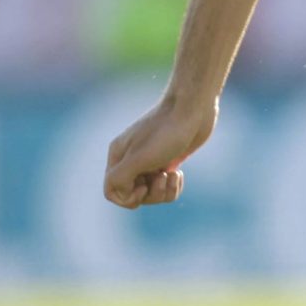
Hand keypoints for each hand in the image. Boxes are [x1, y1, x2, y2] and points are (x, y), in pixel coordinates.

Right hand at [104, 93, 217, 208]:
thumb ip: (120, 178)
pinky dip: (173, 185)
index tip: (143, 187)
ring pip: (152, 193)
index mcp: (118, 157)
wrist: (194, 109)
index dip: (127, 197)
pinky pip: (166, 186)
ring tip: (173, 175)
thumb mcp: (139, 158)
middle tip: (162, 177)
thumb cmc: (165, 132)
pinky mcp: (169, 161)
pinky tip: (179, 173)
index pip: (111, 190)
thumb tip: (120, 194)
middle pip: (133, 194)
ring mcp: (151, 161)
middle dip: (150, 194)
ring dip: (164, 191)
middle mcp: (132, 160)